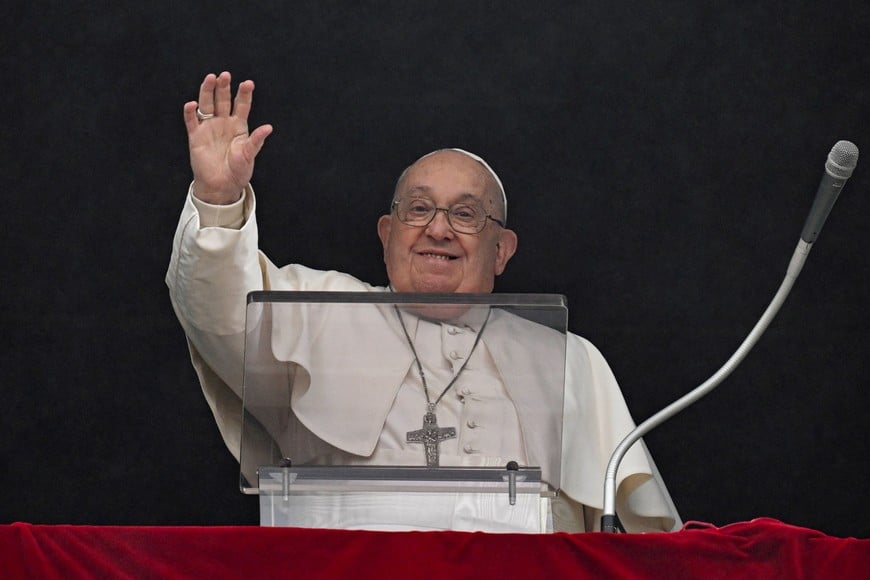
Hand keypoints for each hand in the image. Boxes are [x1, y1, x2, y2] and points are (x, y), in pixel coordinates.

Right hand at [183, 71, 272, 204]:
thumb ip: (256, 140)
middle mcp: (223, 123)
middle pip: (223, 100)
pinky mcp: (196, 136)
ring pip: (207, 104)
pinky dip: (190, 112)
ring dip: (207, 91)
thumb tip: (268, 127)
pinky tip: (192, 104)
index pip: (242, 105)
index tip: (248, 83)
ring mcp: (209, 127)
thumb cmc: (238, 171)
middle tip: (226, 75)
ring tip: (211, 78)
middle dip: (224, 87)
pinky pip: (192, 121)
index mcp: (239, 126)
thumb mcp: (249, 155)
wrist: (222, 186)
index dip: (244, 94)